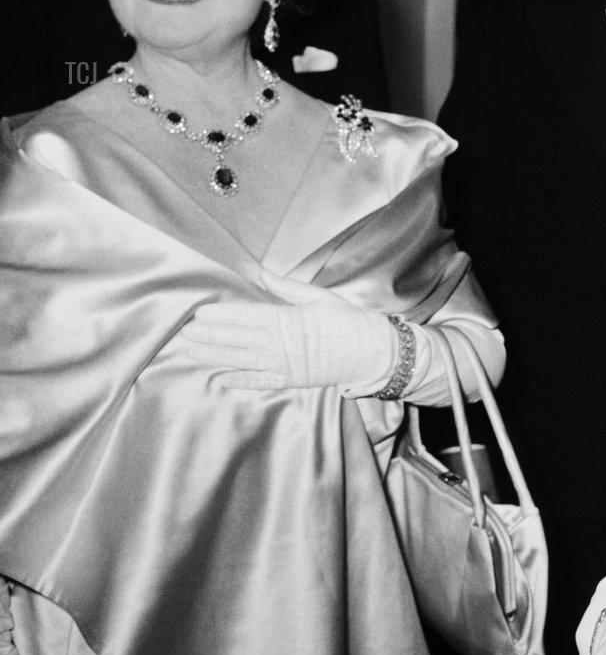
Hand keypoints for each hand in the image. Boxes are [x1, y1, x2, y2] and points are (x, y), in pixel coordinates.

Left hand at [180, 269, 397, 394]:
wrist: (371, 352)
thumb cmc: (347, 320)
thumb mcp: (319, 297)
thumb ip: (287, 287)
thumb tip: (262, 273)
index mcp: (287, 320)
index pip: (246, 317)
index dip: (221, 316)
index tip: (200, 314)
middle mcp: (281, 344)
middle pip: (238, 339)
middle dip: (210, 336)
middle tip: (184, 333)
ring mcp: (284, 365)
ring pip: (242, 360)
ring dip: (216, 357)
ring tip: (193, 353)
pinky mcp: (291, 381)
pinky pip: (260, 382)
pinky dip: (240, 381)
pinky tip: (220, 379)